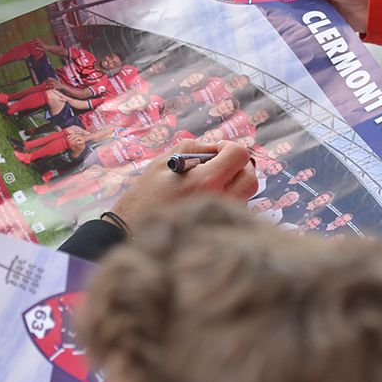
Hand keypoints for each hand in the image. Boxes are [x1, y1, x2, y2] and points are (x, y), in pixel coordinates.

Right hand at [109, 140, 257, 224]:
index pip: (240, 154)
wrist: (130, 234)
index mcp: (206, 181)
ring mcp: (222, 219)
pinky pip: (236, 209)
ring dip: (234, 183)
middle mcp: (220, 201)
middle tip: (218, 165)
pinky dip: (228, 199)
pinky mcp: (220, 231)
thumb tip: (218, 148)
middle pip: (251, 177)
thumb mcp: (163, 161)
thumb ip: (195, 148)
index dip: (229, 148)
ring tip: (208, 183)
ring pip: (246, 194)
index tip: (216, 151)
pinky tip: (205, 200)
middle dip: (238, 166)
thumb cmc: (145, 197)